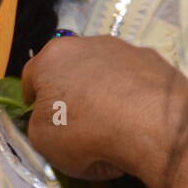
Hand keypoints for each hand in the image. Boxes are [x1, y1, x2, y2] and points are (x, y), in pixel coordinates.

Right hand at [21, 36, 187, 187]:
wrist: (155, 124)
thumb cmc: (87, 132)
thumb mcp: (44, 142)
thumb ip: (41, 125)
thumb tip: (57, 121)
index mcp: (51, 58)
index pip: (32, 76)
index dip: (33, 98)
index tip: (38, 114)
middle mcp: (85, 44)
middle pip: (70, 69)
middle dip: (70, 91)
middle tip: (77, 121)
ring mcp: (123, 48)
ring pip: (105, 71)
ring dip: (104, 91)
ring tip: (114, 124)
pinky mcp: (154, 60)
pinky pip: (135, 80)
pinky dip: (133, 95)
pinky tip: (139, 121)